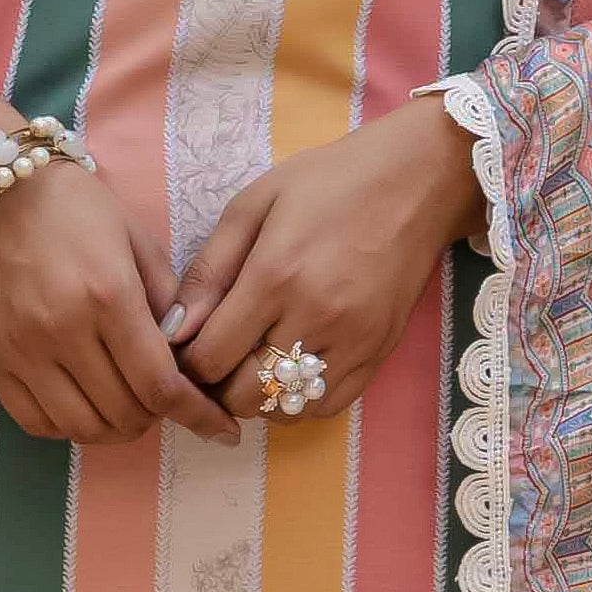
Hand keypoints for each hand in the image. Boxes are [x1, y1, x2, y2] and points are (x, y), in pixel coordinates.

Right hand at [0, 161, 238, 446]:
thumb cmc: (71, 208)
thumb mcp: (135, 239)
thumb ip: (167, 300)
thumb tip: (188, 356)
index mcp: (109, 296)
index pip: (161, 385)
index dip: (197, 416)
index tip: (220, 429)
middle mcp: (63, 331)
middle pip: (125, 414)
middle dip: (159, 417)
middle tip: (166, 399)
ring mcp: (22, 351)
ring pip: (82, 428)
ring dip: (116, 429)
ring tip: (128, 408)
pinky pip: (36, 422)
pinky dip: (69, 428)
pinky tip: (85, 407)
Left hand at [169, 100, 482, 425]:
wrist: (417, 182)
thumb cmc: (328, 183)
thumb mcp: (254, 204)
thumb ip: (209, 270)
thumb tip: (174, 330)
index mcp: (276, 275)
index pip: (210, 357)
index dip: (187, 362)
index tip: (186, 347)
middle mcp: (316, 316)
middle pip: (243, 394)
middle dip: (216, 385)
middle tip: (214, 360)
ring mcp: (353, 341)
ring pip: (284, 408)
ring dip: (256, 398)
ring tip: (248, 365)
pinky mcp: (379, 352)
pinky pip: (327, 406)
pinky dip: (297, 402)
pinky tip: (288, 373)